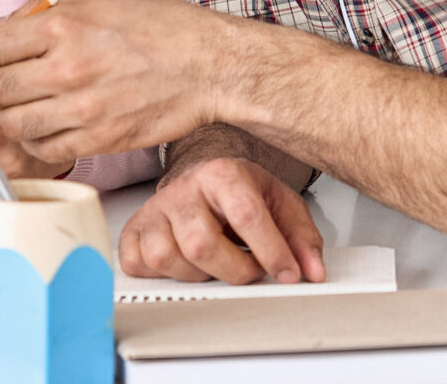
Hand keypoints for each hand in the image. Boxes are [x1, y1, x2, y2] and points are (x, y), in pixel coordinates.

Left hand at [0, 0, 234, 166]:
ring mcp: (80, 109)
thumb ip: (41, 11)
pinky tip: (36, 128)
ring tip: (3, 113)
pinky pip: (44, 148)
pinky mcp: (96, 140)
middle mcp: (65, 69)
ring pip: (12, 125)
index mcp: (60, 27)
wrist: (209, 65)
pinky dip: (32, 141)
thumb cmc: (160, 26)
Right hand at [120, 157, 324, 284]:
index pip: (246, 215)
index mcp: (223, 173)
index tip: (287, 274)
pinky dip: (161, 273)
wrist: (202, 177)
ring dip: (196, 274)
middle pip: (200, 243)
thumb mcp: (280, 203)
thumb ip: (301, 237)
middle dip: (233, 270)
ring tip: (214, 264)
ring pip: (165, 256)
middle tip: (249, 269)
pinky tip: (183, 263)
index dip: (270, 251)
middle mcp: (185, 188)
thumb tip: (312, 271)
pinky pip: (137, 262)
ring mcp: (155, 208)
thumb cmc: (240, 191)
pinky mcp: (134, 227)